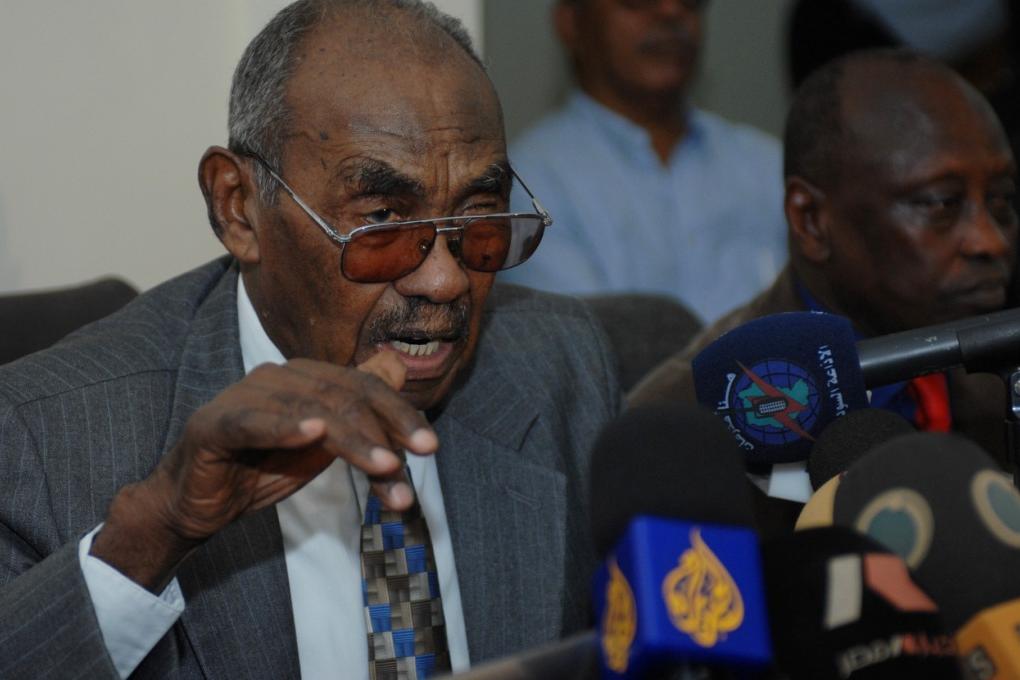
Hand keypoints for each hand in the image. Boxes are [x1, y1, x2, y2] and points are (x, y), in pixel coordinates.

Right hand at [91, 351, 434, 590]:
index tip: (430, 447)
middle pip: (343, 397)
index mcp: (307, 378)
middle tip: (409, 466)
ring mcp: (245, 396)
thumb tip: (400, 368)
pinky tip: (313, 433)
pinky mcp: (214, 424)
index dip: (399, 414)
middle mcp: (278, 377)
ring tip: (384, 467)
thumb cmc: (263, 469)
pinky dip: (285, 426)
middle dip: (382, 433)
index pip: (364, 388)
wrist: (198, 503)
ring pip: (309, 411)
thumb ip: (360, 414)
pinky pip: (253, 421)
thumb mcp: (323, 446)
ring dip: (352, 441)